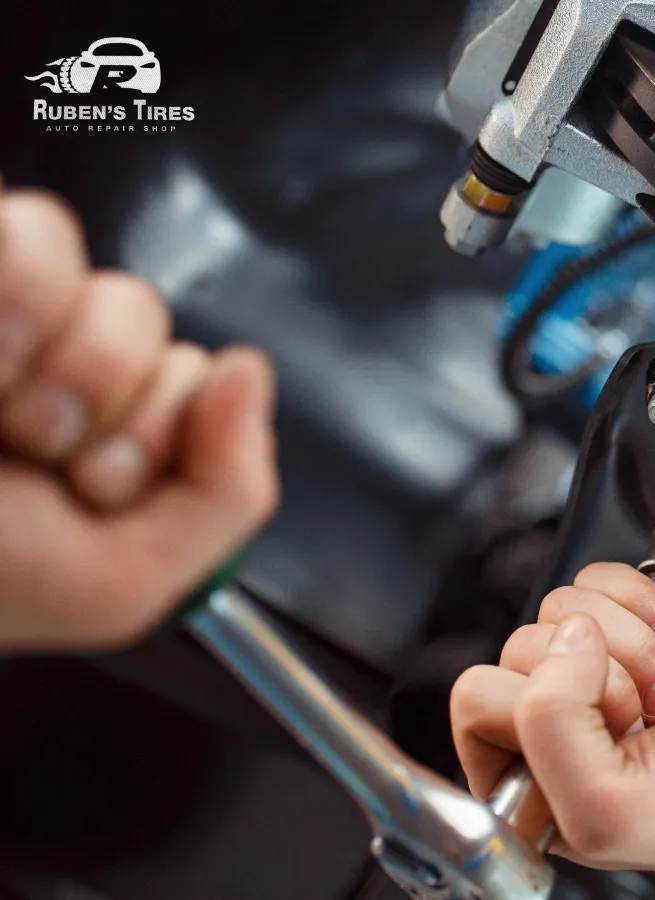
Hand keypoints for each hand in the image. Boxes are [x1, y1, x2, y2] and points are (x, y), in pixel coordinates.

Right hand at [0, 182, 279, 650]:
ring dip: (73, 369)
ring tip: (3, 417)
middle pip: (166, 337)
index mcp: (104, 441)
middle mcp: (56, 372)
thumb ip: (229, 495)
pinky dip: (17, 298)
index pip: (206, 389)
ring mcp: (6, 316)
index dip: (167, 440)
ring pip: (120, 291)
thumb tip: (253, 375)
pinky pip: (38, 230)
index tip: (99, 487)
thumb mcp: (117, 581)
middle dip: (119, 411)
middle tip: (43, 455)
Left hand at [451, 563, 654, 899]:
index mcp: (517, 775)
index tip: (611, 732)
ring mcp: (591, 676)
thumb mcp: (604, 805)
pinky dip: (644, 603)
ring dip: (629, 639)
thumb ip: (550, 724)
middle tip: (644, 716)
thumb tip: (568, 635)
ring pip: (566, 606)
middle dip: (603, 670)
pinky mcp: (633, 636)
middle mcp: (547, 724)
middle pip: (526, 640)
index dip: (550, 700)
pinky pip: (604, 582)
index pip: (480, 693)